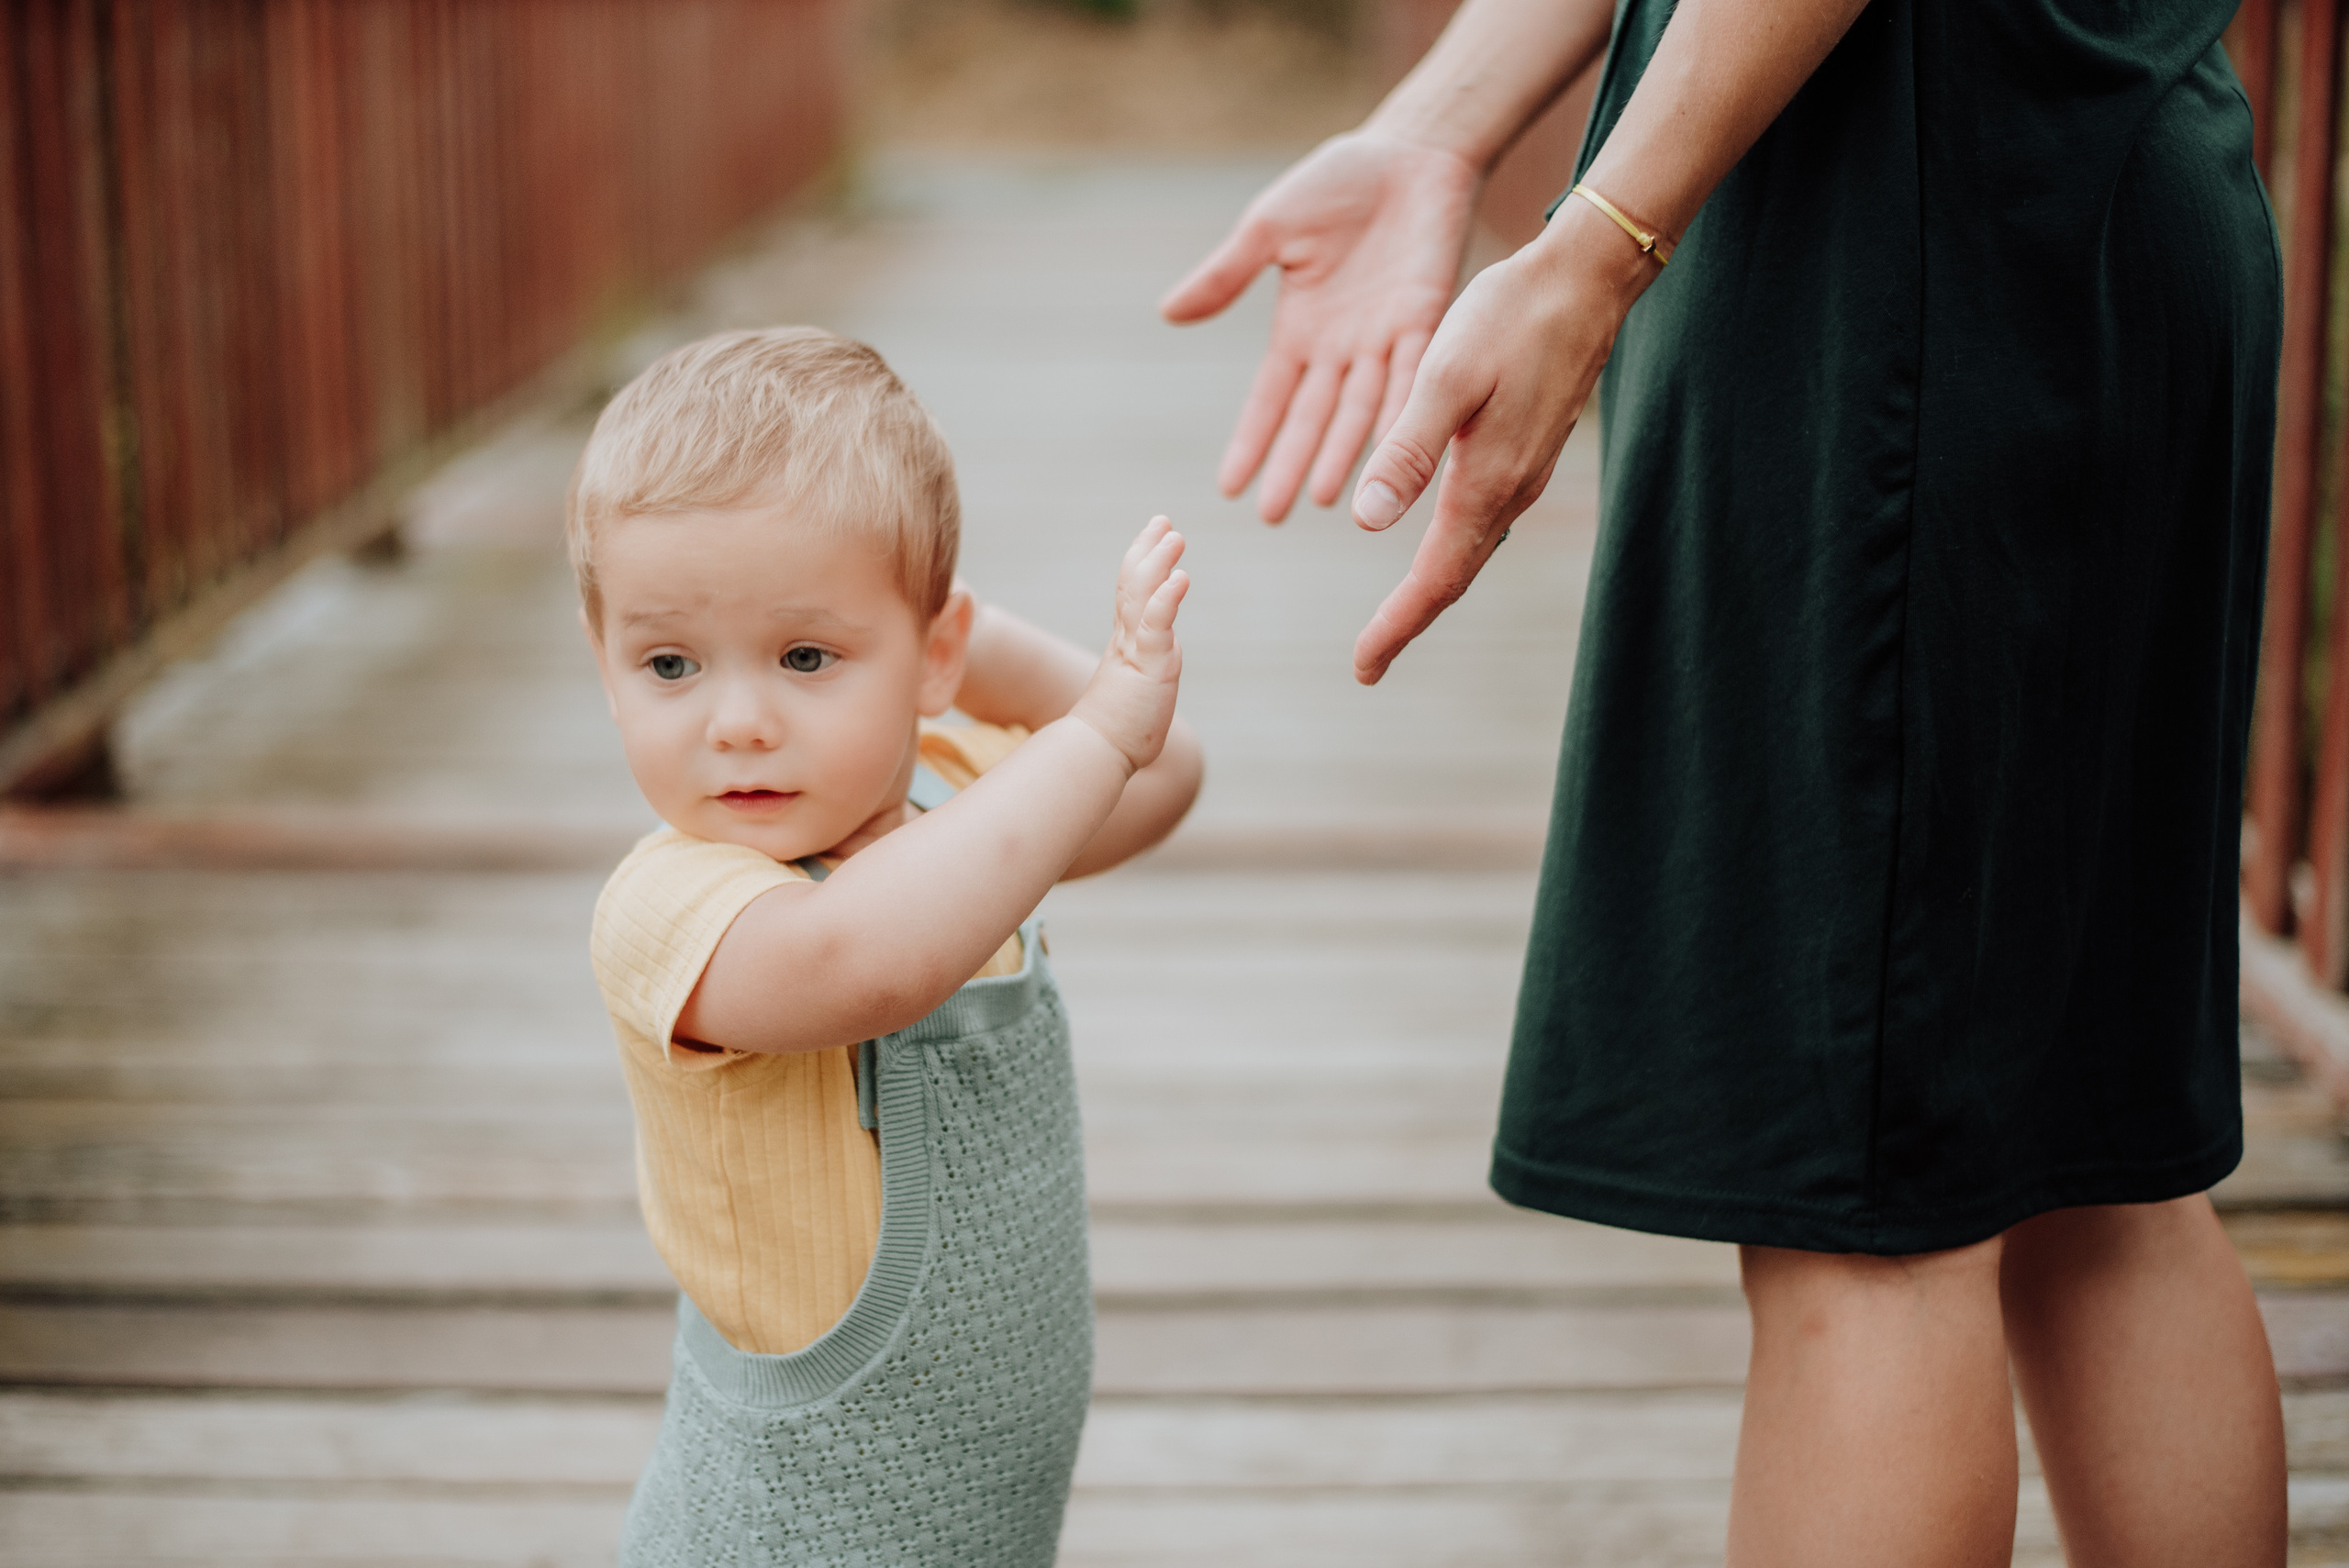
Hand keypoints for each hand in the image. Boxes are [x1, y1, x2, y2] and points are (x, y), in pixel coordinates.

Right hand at [1071, 517, 1188, 770]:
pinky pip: (1157, 626)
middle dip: (1148, 549)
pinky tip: (1180, 578)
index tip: (1153, 535)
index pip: (1131, 592)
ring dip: (1159, 562)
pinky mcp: (1148, 666)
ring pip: (1144, 595)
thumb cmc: (1116, 732)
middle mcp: (1128, 640)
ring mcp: (1136, 650)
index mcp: (1125, 644)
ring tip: (1174, 535)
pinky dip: (1167, 599)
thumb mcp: (1133, 691)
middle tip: (1163, 520)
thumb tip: (1149, 667)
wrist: (1097, 753)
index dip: (1141, 561)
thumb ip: (1141, 670)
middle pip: (1134, 582)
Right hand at [1161, 132, 1480, 521]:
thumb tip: (1167, 314)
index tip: (1229, 488)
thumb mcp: (1269, 228)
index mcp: (1302, 328)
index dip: (1252, 441)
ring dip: (1342, 454)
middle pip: (1312, 418)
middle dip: (1292, 465)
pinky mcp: (1427, 319)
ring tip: (1326, 500)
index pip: (1271, 398)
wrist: (1411, 149)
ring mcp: (1385, 339)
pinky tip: (1391, 449)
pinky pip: (1411, 374)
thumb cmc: (1340, 183)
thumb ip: (1226, 275)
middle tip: (1273, 518)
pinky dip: (1400, 412)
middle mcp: (1342, 346)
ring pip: (1360, 409)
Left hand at [1348, 200, 1651, 684]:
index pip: (1434, 579)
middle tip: (1369, 662)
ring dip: (1432, 587)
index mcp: (1484, 483)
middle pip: (1452, 576)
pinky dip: (1452, 547)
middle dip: (1409, 621)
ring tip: (1395, 618)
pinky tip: (1437, 543)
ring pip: (1470, 549)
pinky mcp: (1526, 449)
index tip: (1363, 668)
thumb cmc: (1511, 317)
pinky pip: (1483, 518)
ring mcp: (1522, 472)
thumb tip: (1367, 523)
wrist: (1586, 279)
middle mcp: (1508, 490)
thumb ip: (1407, 451)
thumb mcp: (1446, 377)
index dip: (1396, 626)